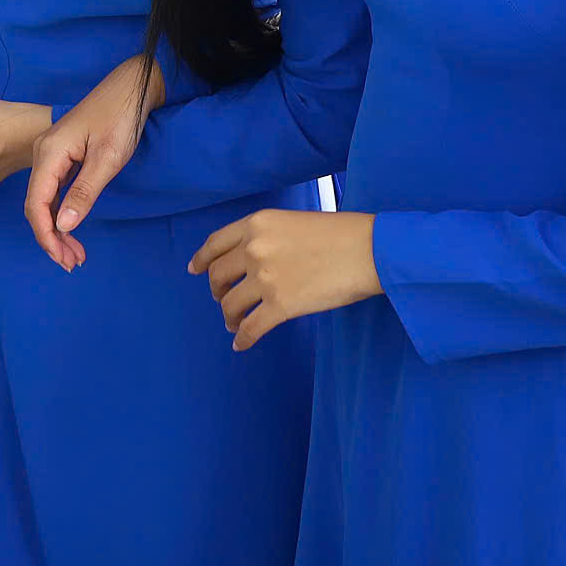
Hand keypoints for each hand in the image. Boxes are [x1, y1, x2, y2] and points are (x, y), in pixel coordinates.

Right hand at [22, 53, 165, 259]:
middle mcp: (44, 153)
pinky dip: (62, 211)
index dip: (46, 235)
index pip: (36, 204)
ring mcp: (51, 152)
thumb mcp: (107, 158)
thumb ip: (84, 192)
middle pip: (37, 205)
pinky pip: (54, 188)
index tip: (63, 258)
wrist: (132, 86)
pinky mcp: (62, 153)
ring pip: (45, 199)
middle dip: (51, 237)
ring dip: (57, 227)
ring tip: (75, 253)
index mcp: (49, 153)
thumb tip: (64, 226)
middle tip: (73, 263)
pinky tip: (73, 225)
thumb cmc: (121, 117)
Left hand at [190, 209, 379, 349]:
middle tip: (223, 299)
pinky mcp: (281, 306)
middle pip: (218, 275)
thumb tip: (252, 259)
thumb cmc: (341, 234)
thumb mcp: (294, 222)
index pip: (216, 244)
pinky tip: (242, 344)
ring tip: (234, 323)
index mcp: (257, 224)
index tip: (194, 270)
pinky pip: (251, 328)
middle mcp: (254, 248)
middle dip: (217, 291)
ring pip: (231, 304)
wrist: (371, 250)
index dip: (201, 259)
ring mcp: (266, 278)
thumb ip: (268, 237)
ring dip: (229, 317)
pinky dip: (243, 338)